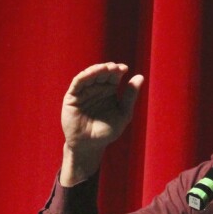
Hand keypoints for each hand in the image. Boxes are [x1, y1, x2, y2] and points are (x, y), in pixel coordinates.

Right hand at [60, 63, 143, 184]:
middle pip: (102, 73)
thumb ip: (130, 96)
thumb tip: (140, 76)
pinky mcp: (72, 97)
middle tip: (115, 67)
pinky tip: (92, 73)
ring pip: (89, 75)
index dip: (118, 70)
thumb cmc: (107, 132)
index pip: (114, 76)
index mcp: (109, 91)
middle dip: (108, 68)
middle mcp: (96, 89)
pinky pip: (78, 83)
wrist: (90, 146)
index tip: (125, 68)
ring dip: (97, 70)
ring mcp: (84, 92)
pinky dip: (85, 76)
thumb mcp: (123, 114)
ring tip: (106, 68)